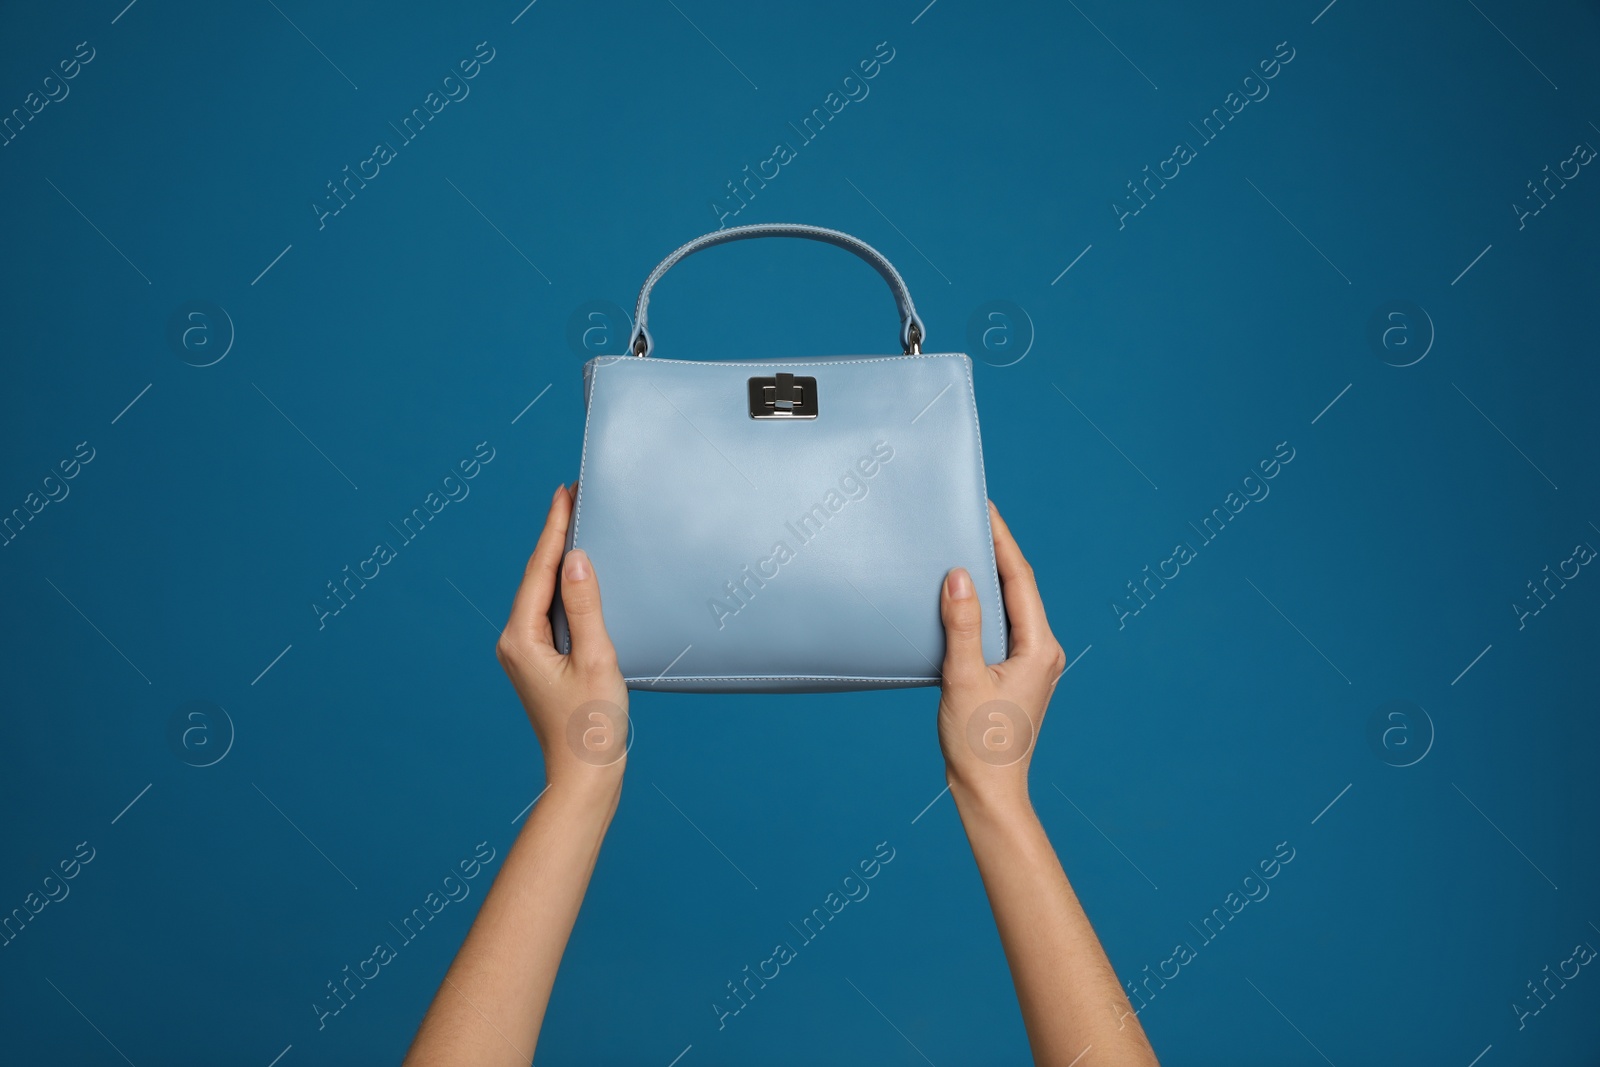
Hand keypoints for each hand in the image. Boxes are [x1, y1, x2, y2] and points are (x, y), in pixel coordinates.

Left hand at [496, 482, 628, 792]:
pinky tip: (580, 576)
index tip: (564, 492)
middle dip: (554, 536)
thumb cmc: (592, 728)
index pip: (539, 570)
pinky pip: (550, 614)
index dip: (554, 528)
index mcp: (522, 639)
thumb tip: (575, 559)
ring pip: (542, 594)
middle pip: (535, 577)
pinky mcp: (541, 664)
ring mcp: (526, 654)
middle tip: (572, 495)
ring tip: (577, 523)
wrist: (584, 779)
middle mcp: (515, 643)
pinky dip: (565, 588)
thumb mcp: (596, 661)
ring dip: (559, 560)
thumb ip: (586, 607)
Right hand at [937, 500, 1067, 805]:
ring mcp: (1034, 664)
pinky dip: (984, 606)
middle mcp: (1045, 651)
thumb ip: (962, 624)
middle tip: (971, 518)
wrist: (989, 792)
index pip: (1020, 579)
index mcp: (1040, 648)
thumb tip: (959, 574)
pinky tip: (962, 598)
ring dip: (989, 578)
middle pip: (1019, 588)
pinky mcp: (1018, 674)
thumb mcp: (963, 678)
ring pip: (1012, 607)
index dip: (1002, 541)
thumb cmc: (978, 743)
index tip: (986, 509)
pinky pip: (1003, 627)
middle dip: (996, 552)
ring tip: (964, 547)